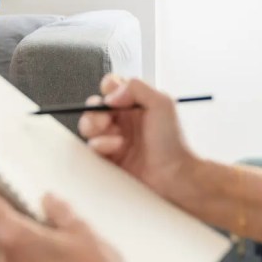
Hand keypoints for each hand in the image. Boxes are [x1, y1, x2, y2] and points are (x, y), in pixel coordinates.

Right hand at [78, 74, 198, 201]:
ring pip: (88, 125)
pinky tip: (116, 149)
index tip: (113, 98)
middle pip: (94, 106)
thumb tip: (111, 95)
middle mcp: (122, 119)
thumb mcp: (162, 104)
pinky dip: (100, 145)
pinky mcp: (108, 156)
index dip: (107, 89)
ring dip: (95, 128)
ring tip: (114, 136)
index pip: (111, 87)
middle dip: (95, 111)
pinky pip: (91, 146)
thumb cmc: (173, 143)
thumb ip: (137, 88)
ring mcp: (113, 137)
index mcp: (134, 103)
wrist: (173, 175)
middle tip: (106, 119)